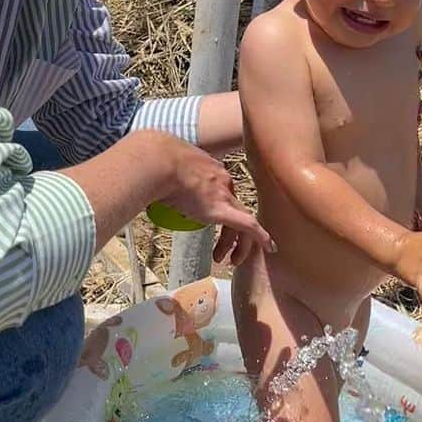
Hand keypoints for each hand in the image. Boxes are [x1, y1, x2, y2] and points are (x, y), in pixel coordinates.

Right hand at [157, 137, 271, 263]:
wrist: (159, 161)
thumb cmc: (154, 162)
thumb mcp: (164, 166)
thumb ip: (165, 177)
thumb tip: (151, 189)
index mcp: (210, 169)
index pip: (222, 193)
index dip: (221, 210)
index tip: (211, 222)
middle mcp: (222, 181)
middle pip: (233, 208)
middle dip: (231, 232)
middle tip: (223, 251)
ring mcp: (222, 195)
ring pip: (241, 220)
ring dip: (237, 243)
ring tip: (227, 260)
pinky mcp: (220, 209)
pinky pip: (247, 225)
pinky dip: (260, 236)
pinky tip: (270, 247)